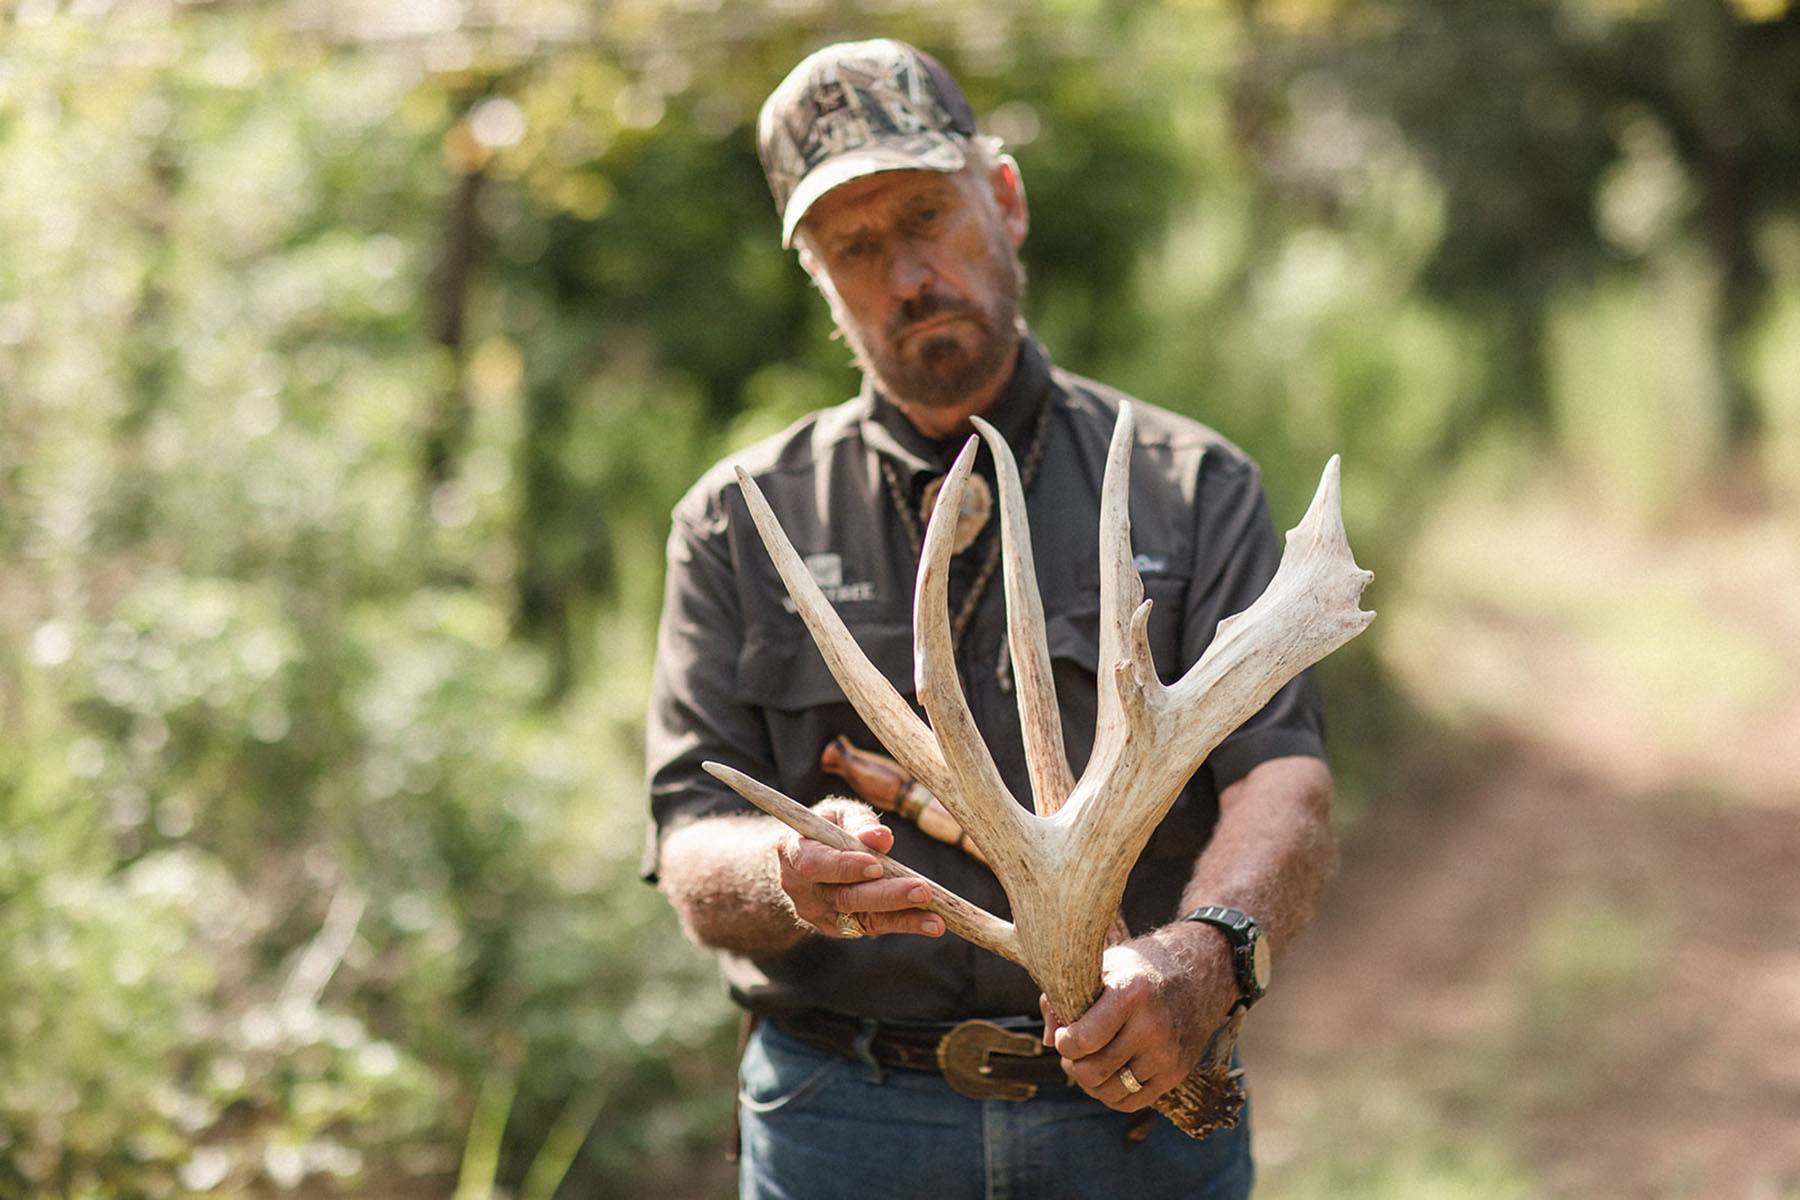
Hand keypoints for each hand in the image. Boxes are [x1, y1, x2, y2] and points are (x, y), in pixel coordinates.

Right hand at [776, 797, 943, 938]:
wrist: (799, 858)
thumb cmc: (824, 829)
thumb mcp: (838, 814)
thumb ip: (859, 822)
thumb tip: (881, 838)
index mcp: (792, 852)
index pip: (815, 864)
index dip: (845, 866)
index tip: (876, 865)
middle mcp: (801, 889)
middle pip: (843, 897)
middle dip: (885, 895)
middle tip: (921, 890)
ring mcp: (817, 912)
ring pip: (860, 918)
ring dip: (901, 916)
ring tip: (936, 918)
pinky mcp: (836, 926)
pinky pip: (871, 927)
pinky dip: (903, 924)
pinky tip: (932, 924)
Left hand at [1039, 923, 1237, 1110]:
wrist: (1197, 976)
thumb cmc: (1138, 971)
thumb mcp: (1103, 967)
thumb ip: (1066, 997)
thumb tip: (1047, 1040)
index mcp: (1130, 993)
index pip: (1082, 1040)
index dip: (1063, 1042)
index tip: (1063, 1033)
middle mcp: (1152, 1028)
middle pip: (1092, 1071)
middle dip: (1072, 1064)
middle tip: (1072, 1051)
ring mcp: (1166, 1055)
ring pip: (1108, 1092)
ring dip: (1088, 1082)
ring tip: (1087, 1062)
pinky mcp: (1175, 1075)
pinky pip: (1130, 1102)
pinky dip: (1110, 1094)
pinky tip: (1107, 1074)